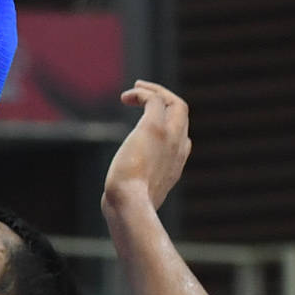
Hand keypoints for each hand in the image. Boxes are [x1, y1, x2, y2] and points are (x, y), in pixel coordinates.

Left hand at [103, 81, 191, 215]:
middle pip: (183, 115)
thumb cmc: (127, 206)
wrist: (130, 204)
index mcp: (175, 166)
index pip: (183, 141)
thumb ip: (130, 195)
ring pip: (175, 102)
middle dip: (166, 100)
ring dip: (155, 91)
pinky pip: (155, 99)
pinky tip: (125, 97)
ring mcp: (170, 137)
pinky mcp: (154, 128)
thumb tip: (112, 203)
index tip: (147, 124)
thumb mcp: (134, 201)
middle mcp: (178, 149)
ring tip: (135, 88)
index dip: (169, 128)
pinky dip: (142, 94)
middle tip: (144, 93)